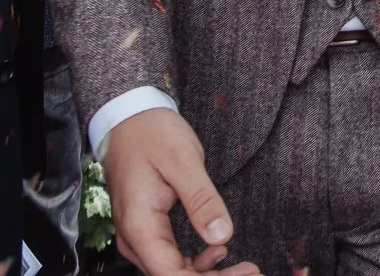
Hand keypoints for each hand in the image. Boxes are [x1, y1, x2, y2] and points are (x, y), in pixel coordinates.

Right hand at [101, 108, 260, 275]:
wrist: (128, 118)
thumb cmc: (151, 134)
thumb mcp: (183, 161)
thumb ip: (202, 200)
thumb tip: (221, 235)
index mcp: (140, 226)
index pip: (171, 274)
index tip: (245, 272)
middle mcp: (134, 238)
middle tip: (251, 270)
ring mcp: (138, 235)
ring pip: (171, 269)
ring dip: (206, 272)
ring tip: (241, 265)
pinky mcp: (146, 228)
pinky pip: (168, 256)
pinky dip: (194, 261)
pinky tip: (216, 251)